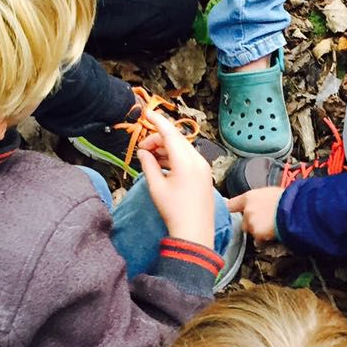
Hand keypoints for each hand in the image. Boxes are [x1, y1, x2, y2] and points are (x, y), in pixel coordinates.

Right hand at [136, 111, 214, 248]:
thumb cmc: (173, 210)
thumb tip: (143, 152)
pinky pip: (188, 158)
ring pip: (182, 149)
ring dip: (165, 149)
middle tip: (142, 150)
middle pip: (176, 140)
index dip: (157, 121)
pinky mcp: (204, 175)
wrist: (194, 232)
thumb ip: (148, 164)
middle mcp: (197, 160)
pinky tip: (162, 165)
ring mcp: (203, 167)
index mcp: (185, 161)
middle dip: (158, 140)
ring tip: (150, 158)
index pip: (170, 133)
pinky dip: (174, 157)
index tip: (146, 114)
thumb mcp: (156, 186)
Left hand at [226, 187, 283, 243]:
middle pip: (244, 222)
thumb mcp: (271, 192)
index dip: (231, 210)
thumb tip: (260, 202)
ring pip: (252, 231)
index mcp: (249, 197)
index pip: (230, 204)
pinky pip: (260, 240)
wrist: (295, 209)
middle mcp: (248, 210)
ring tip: (273, 225)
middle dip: (252, 223)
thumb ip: (260, 199)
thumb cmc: (288, 199)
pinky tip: (274, 232)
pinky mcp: (258, 234)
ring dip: (259, 231)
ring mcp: (252, 223)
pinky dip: (265, 239)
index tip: (229, 212)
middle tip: (265, 220)